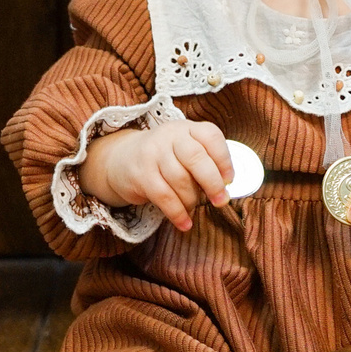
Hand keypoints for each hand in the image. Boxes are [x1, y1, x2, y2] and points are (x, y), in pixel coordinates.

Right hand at [79, 119, 234, 229]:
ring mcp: (153, 154)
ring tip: (194, 209)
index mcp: (187, 128)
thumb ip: (204, 162)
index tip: (230, 180)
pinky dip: (177, 213)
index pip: (211, 136)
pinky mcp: (140, 174)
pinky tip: (184, 223)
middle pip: (196, 158)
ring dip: (192, 200)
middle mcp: (170, 136)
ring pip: (180, 180)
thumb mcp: (184, 149)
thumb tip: (225, 189)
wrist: (121, 159)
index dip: (224, 159)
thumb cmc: (165, 158)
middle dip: (213, 183)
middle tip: (221, 201)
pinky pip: (164, 197)